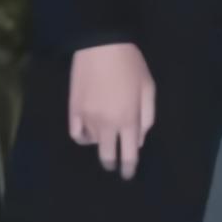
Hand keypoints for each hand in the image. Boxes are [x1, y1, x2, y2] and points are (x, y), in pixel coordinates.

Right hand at [68, 42, 154, 179]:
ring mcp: (87, 118)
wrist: (101, 45)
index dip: (129, 168)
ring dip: (100, 143)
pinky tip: (87, 134)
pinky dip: (82, 137)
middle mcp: (107, 124)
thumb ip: (147, 117)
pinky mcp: (73, 110)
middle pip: (107, 156)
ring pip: (92, 143)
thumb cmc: (130, 65)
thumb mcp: (148, 89)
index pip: (129, 154)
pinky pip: (76, 133)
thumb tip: (139, 140)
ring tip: (105, 136)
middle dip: (112, 164)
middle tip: (114, 165)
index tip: (128, 175)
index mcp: (129, 120)